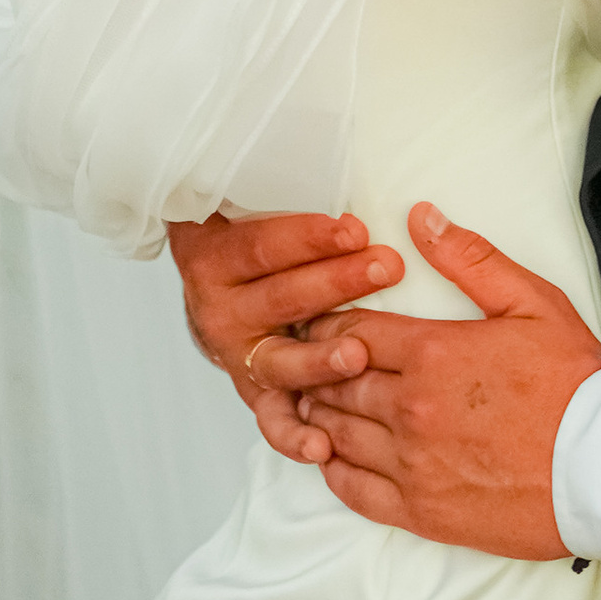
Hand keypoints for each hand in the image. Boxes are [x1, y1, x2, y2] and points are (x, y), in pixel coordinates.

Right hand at [168, 205, 405, 466]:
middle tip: (385, 268)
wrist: (220, 284)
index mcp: (215, 257)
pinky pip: (273, 421)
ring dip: (319, 360)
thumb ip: (281, 185)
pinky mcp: (258, 394)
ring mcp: (239, 356)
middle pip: (281, 299)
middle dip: (335, 284)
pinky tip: (322, 446)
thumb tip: (328, 154)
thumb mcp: (254, 201)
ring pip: (280, 361)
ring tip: (356, 354)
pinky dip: (295, 436)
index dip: (308, 238)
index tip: (355, 228)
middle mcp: (221, 310)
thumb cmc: (258, 237)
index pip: (262, 246)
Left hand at [292, 205, 600, 558]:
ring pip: (336, 433)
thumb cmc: (575, 384)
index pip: (353, 332)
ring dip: (319, 414)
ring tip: (316, 404)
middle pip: (337, 382)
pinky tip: (332, 456)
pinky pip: (354, 490)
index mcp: (433, 353)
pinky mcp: (420, 510)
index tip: (321, 324)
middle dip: (319, 369)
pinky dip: (333, 471)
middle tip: (310, 364)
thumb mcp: (533, 302)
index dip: (330, 325)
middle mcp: (412, 408)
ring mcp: (412, 464)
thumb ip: (472, 259)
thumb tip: (422, 218)